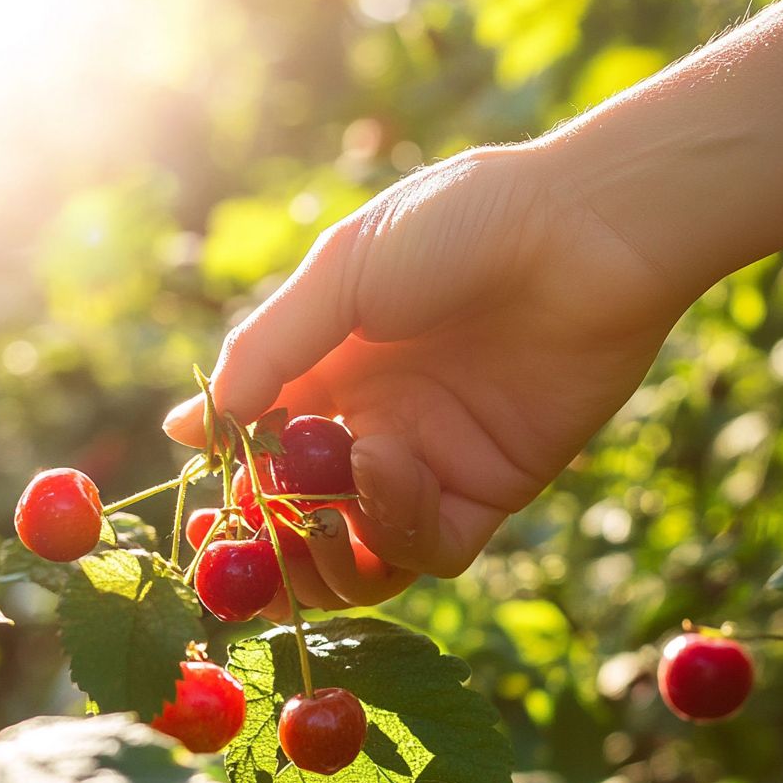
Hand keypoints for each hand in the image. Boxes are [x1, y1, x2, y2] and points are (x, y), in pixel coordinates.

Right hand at [164, 142, 694, 608]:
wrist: (584, 228)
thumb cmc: (457, 227)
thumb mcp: (342, 274)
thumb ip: (269, 349)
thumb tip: (197, 425)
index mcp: (329, 372)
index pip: (261, 452)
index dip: (227, 487)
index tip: (198, 505)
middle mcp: (373, 425)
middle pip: (305, 521)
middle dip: (268, 547)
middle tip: (240, 552)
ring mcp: (431, 462)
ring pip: (364, 554)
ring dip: (327, 553)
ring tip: (317, 516)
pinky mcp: (490, 488)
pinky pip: (432, 545)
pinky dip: (397, 524)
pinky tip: (389, 465)